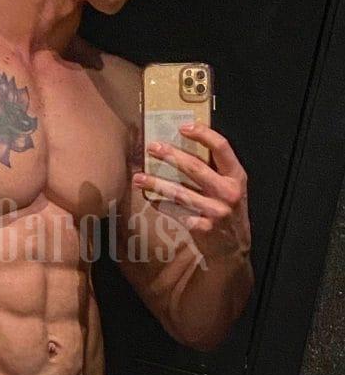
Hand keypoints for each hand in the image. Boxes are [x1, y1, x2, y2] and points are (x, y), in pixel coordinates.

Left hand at [132, 122, 251, 258]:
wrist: (233, 247)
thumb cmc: (226, 209)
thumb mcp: (230, 186)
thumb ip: (213, 169)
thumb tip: (179, 145)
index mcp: (236, 176)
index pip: (222, 147)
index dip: (203, 134)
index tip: (182, 127)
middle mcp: (229, 192)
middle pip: (196, 167)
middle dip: (171, 155)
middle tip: (151, 146)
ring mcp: (216, 211)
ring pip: (180, 192)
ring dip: (156, 183)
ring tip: (138, 177)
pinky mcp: (203, 227)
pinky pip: (175, 212)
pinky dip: (160, 204)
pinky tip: (148, 198)